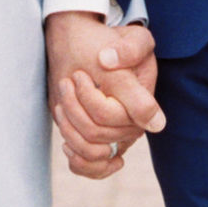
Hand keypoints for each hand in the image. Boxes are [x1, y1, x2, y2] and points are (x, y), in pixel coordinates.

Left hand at [45, 12, 163, 179]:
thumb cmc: (103, 39)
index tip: (78, 75)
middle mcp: (133, 123)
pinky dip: (79, 162)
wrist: (80, 41)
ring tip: (62, 103)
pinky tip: (67, 145)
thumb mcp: (126, 41)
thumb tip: (145, 99)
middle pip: (96, 134)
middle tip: (67, 82)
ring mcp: (116, 135)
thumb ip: (133, 57)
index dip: (88, 99)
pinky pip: (94, 167)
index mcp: (142, 100)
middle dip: (73, 108)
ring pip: (91, 152)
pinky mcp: (101, 141)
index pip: (109, 115)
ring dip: (69, 129)